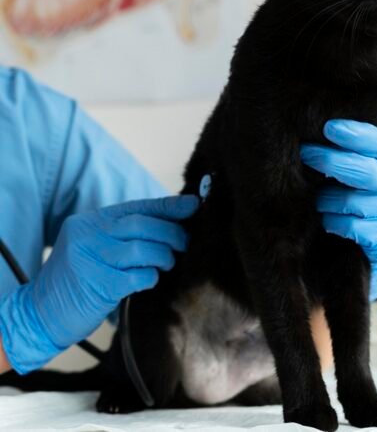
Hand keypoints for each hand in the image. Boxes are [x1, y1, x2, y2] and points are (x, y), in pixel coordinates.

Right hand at [0, 195, 197, 373]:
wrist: (38, 314)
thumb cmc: (78, 280)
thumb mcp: (96, 247)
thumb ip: (126, 234)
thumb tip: (173, 223)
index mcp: (91, 221)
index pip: (137, 207)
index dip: (169, 206)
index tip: (194, 206)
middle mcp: (88, 235)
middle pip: (142, 224)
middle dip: (172, 233)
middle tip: (185, 244)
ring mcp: (90, 259)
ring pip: (143, 248)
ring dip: (164, 256)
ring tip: (166, 263)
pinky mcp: (96, 285)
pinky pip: (137, 276)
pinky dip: (151, 277)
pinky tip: (149, 280)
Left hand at [300, 120, 376, 300]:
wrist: (369, 243)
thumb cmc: (358, 191)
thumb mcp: (360, 164)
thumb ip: (349, 147)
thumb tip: (319, 125)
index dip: (354, 135)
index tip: (328, 127)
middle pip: (365, 172)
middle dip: (331, 161)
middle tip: (306, 153)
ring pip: (352, 202)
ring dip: (327, 199)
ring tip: (319, 198)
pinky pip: (351, 227)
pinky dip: (333, 222)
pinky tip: (329, 219)